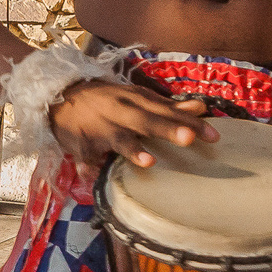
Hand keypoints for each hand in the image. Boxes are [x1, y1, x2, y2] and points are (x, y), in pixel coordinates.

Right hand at [49, 81, 214, 169]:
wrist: (59, 95)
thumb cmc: (106, 100)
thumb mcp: (135, 98)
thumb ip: (167, 107)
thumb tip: (201, 107)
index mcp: (134, 100)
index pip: (167, 111)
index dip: (190, 122)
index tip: (213, 135)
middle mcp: (119, 112)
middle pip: (146, 121)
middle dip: (167, 129)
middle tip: (189, 138)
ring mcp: (99, 129)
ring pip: (117, 139)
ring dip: (132, 149)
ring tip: (148, 160)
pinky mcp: (80, 144)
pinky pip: (84, 158)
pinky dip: (86, 166)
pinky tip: (90, 176)